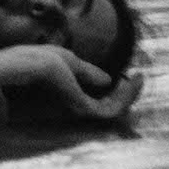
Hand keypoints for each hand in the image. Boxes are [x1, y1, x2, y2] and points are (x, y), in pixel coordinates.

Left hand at [0, 43, 141, 119]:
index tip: (127, 75)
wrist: (30, 64)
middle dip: (127, 94)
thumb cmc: (41, 58)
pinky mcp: (84, 110)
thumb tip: (109, 80)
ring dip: (130, 94)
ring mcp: (79, 110)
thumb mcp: (70, 62)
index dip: (114, 89)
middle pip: (108, 107)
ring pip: (113, 109)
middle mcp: (74, 105)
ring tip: (139, 78)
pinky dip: (126, 96)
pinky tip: (133, 80)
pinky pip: (112, 109)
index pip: (95, 99)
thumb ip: (88, 72)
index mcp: (67, 94)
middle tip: (139, 78)